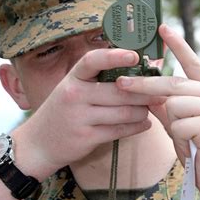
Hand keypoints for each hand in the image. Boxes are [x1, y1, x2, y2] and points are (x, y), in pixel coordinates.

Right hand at [16, 47, 163, 175]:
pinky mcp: (86, 137)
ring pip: (123, 112)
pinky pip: (119, 131)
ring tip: (151, 108)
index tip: (135, 56)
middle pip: (118, 91)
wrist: (38, 144)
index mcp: (72, 78)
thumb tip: (137, 66)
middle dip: (143, 92)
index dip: (115, 56)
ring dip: (142, 111)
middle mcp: (74, 95)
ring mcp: (79, 117)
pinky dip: (136, 127)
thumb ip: (99, 80)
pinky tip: (145, 124)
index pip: (92, 60)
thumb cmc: (63, 111)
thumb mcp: (73, 89)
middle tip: (160, 91)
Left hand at [116, 24, 199, 199]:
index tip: (162, 28)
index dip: (178, 45)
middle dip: (144, 85)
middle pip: (173, 82)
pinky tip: (193, 148)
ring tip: (188, 141)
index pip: (194, 63)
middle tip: (120, 83)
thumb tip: (146, 92)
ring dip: (172, 126)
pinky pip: (178, 123)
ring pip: (173, 104)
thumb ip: (168, 107)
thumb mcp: (184, 126)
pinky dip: (179, 139)